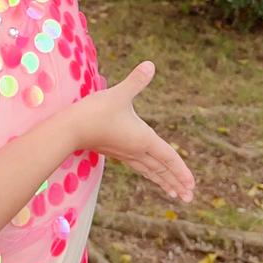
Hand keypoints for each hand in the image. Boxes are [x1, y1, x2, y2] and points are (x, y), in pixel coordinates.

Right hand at [70, 61, 194, 202]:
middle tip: (189, 197)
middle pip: (160, 169)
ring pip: (149, 170)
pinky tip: (148, 173)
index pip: (168, 157)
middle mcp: (136, 149)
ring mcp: (125, 153)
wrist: (70, 129)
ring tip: (174, 193)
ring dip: (163, 181)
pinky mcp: (114, 152)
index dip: (181, 171)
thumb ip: (135, 81)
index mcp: (143, 139)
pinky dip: (148, 173)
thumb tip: (150, 64)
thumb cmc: (95, 111)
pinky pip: (138, 166)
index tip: (192, 185)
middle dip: (176, 182)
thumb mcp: (118, 94)